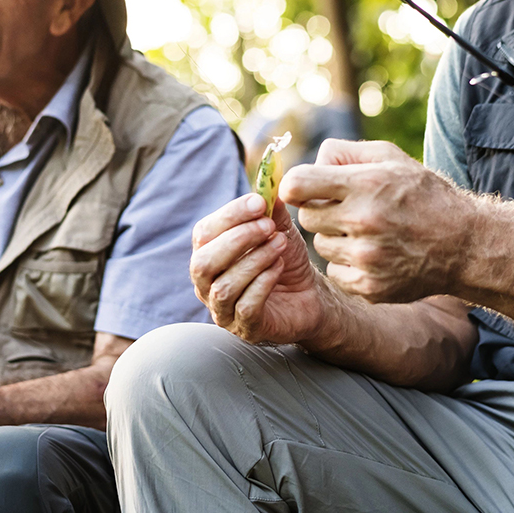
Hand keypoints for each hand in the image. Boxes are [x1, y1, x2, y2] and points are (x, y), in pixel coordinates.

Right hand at [191, 193, 324, 343]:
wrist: (310, 294)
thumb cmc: (284, 259)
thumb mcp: (278, 228)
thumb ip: (269, 208)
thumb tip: (266, 185)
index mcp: (208, 253)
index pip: (203, 233)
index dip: (229, 216)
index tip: (258, 203)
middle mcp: (207, 284)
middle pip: (203, 263)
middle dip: (238, 240)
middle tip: (269, 227)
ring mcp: (223, 310)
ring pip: (224, 286)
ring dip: (255, 260)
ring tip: (280, 245)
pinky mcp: (245, 328)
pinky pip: (245, 306)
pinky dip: (264, 282)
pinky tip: (279, 267)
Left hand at [279, 139, 476, 303]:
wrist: (465, 245)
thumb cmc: (424, 194)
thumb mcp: (391, 157)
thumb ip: (345, 152)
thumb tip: (311, 160)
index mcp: (366, 184)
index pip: (296, 185)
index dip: (295, 185)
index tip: (305, 188)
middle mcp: (363, 221)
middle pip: (306, 217)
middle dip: (319, 210)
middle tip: (344, 208)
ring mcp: (366, 258)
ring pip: (319, 245)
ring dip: (333, 237)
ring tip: (364, 231)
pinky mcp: (370, 286)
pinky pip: (334, 271)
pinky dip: (346, 263)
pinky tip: (371, 253)